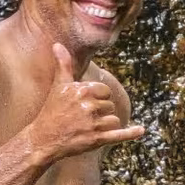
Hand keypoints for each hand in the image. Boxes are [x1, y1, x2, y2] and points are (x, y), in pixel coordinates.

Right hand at [30, 43, 145, 161]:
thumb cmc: (52, 111)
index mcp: (82, 90)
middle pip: (110, 105)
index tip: (85, 103)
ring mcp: (93, 124)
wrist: (43, 139)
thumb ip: (63, 64)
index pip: (105, 91)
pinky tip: (141, 130)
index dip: (97, 97)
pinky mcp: (96, 139)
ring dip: (105, 124)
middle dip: (100, 111)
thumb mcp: (58, 86)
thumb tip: (58, 44)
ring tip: (88, 128)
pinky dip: (130, 133)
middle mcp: (88, 106)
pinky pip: (119, 134)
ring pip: (114, 119)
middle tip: (82, 117)